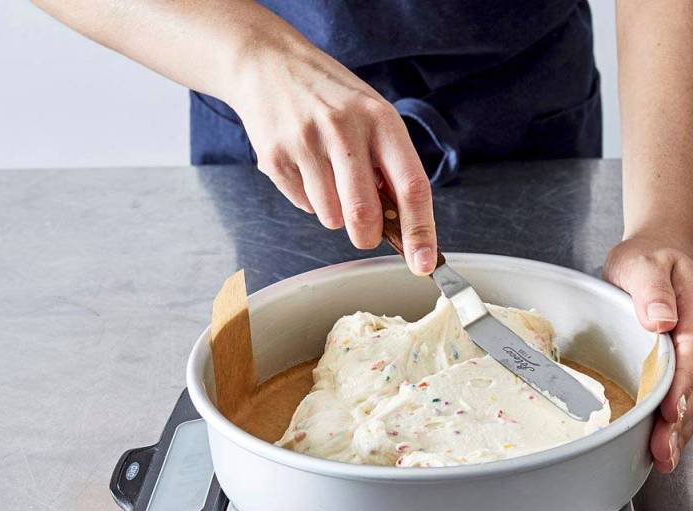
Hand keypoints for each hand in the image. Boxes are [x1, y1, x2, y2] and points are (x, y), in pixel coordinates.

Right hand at [230, 38, 436, 273]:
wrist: (268, 63)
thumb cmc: (332, 97)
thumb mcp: (373, 116)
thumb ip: (390, 165)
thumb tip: (406, 225)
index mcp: (381, 120)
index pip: (411, 187)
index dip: (420, 232)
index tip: (424, 264)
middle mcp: (344, 129)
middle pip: (364, 214)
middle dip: (367, 237)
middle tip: (366, 232)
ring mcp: (306, 143)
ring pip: (330, 218)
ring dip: (336, 214)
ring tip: (330, 178)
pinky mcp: (274, 157)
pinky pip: (303, 205)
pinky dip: (310, 199)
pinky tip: (306, 167)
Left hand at [604, 235, 692, 473]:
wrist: (656, 256)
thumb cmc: (648, 260)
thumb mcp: (643, 263)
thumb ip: (652, 289)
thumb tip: (660, 320)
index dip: (684, 385)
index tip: (671, 411)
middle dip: (681, 422)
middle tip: (665, 451)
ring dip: (680, 432)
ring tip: (664, 458)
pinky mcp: (681, 370)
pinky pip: (683, 401)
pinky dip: (674, 426)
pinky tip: (663, 448)